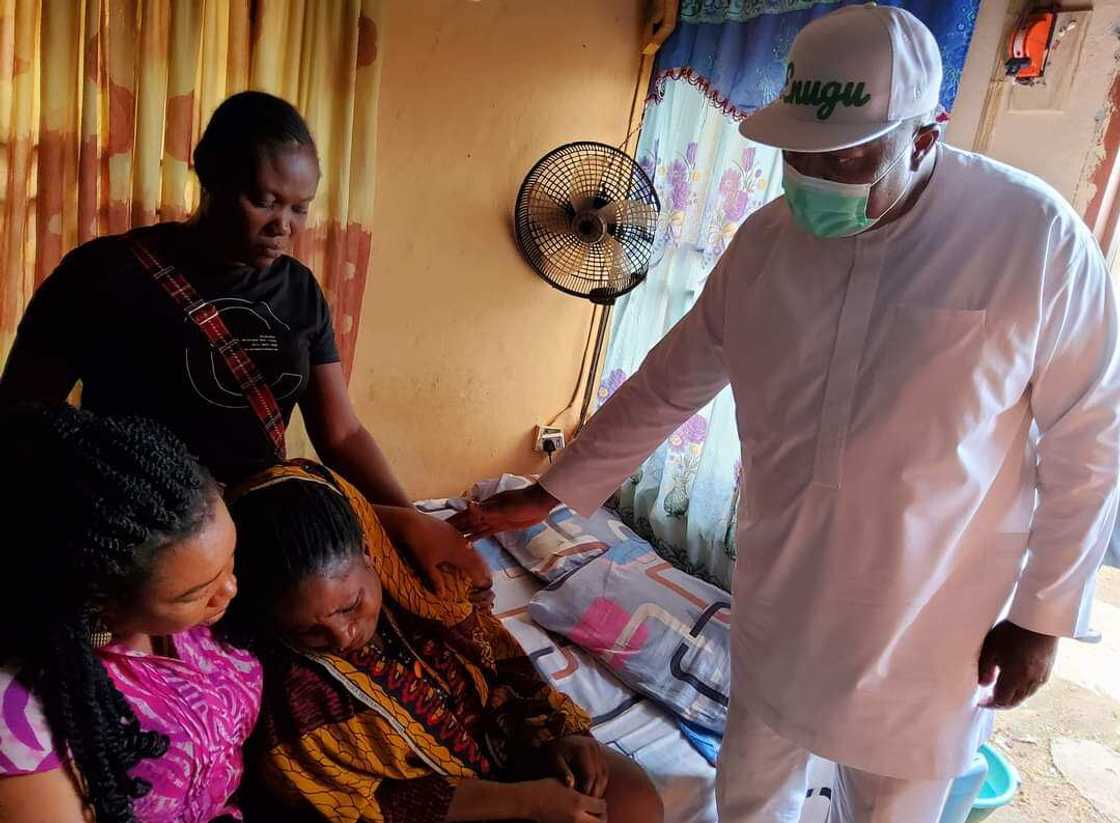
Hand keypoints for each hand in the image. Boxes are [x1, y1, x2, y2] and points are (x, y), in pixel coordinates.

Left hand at [377, 506, 492, 596]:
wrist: (412, 522)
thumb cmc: (418, 546)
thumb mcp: (426, 565)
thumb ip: (435, 579)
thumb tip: (442, 596)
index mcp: (455, 553)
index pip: (472, 566)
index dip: (479, 575)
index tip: (483, 583)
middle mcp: (459, 543)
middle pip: (475, 556)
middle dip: (481, 566)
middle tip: (487, 575)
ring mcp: (455, 533)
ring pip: (470, 547)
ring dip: (476, 556)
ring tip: (479, 563)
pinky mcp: (449, 527)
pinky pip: (463, 539)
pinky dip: (467, 547)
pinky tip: (466, 548)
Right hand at [448, 485, 559, 540]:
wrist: (539, 503)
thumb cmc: (522, 502)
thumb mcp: (504, 507)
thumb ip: (486, 510)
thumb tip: (469, 505)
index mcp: (485, 508)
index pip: (465, 515)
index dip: (454, 520)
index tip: (440, 526)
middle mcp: (487, 514)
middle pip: (468, 522)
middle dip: (455, 528)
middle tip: (440, 536)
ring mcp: (494, 520)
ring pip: (475, 528)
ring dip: (464, 534)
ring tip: (452, 542)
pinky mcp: (502, 526)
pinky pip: (486, 532)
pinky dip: (477, 536)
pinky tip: (471, 540)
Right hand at [523, 778, 606, 822]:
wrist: (529, 801)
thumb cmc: (545, 788)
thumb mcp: (565, 783)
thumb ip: (580, 789)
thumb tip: (592, 793)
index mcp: (578, 801)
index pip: (602, 806)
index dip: (602, 803)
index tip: (599, 800)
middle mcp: (577, 817)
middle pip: (601, 822)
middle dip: (602, 817)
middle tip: (599, 812)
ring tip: (591, 818)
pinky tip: (580, 820)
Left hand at [542, 735, 609, 797]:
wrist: (559, 737)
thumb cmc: (555, 750)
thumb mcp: (555, 759)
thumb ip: (562, 771)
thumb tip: (570, 785)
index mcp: (583, 749)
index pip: (589, 775)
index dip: (586, 790)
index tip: (581, 802)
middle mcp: (594, 748)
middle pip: (599, 776)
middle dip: (595, 792)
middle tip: (589, 805)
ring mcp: (599, 750)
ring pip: (604, 774)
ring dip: (600, 789)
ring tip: (592, 801)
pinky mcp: (600, 753)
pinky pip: (604, 771)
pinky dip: (601, 782)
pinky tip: (595, 791)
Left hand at [978, 620, 1058, 708]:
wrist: (1039, 620)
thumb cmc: (1012, 631)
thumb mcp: (991, 647)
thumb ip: (985, 668)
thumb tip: (983, 684)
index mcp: (1015, 677)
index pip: (1001, 700)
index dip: (990, 704)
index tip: (980, 702)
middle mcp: (1030, 681)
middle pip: (1014, 702)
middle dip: (1000, 703)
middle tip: (988, 700)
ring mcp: (1041, 678)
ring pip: (1024, 696)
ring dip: (1011, 697)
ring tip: (999, 691)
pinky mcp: (1047, 672)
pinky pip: (1033, 688)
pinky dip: (1022, 690)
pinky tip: (1014, 682)